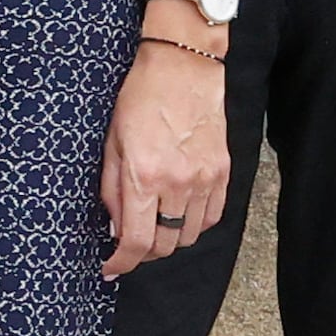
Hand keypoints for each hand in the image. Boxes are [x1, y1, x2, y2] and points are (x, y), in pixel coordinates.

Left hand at [99, 38, 231, 281]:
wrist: (183, 67)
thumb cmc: (140, 99)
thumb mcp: (111, 143)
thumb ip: (111, 190)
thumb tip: (114, 228)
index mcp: (144, 176)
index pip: (136, 240)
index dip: (121, 262)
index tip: (111, 268)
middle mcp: (178, 183)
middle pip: (164, 245)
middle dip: (142, 253)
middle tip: (128, 245)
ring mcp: (205, 180)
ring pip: (189, 235)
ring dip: (169, 240)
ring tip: (153, 227)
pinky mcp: (224, 173)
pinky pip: (212, 217)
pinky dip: (194, 225)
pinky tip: (179, 214)